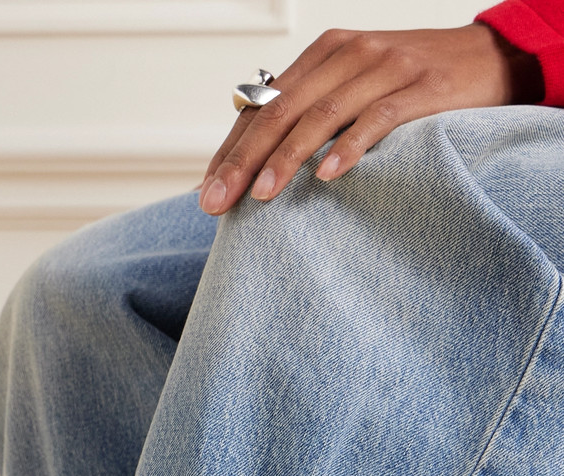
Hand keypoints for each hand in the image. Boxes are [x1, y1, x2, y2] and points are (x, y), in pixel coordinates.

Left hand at [199, 23, 541, 215]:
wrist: (488, 58)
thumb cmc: (410, 82)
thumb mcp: (354, 85)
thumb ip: (312, 110)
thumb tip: (257, 161)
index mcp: (324, 53)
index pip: (264, 105)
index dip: (231, 150)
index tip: (207, 191)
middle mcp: (348, 54)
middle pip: (282, 111)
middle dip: (243, 161)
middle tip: (217, 203)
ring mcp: (384, 68)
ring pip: (321, 116)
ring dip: (286, 159)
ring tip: (260, 197)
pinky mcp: (418, 88)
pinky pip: (376, 119)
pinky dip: (348, 148)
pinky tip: (325, 177)